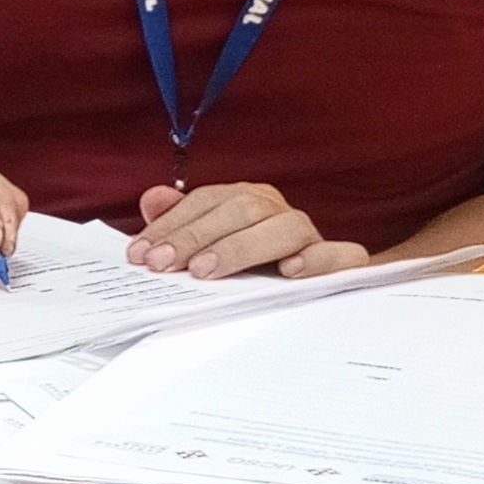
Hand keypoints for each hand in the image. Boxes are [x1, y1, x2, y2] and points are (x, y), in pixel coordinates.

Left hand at [132, 180, 374, 280]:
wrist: (319, 284)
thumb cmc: (253, 267)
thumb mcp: (211, 247)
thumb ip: (181, 224)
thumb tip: (151, 200)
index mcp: (247, 201)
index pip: (206, 202)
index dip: (171, 225)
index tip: (141, 254)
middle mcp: (278, 211)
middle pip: (241, 210)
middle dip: (196, 236)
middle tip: (164, 263)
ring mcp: (311, 235)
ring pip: (285, 228)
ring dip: (243, 247)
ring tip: (207, 270)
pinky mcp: (343, 262)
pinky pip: (342, 254)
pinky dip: (320, 259)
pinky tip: (291, 271)